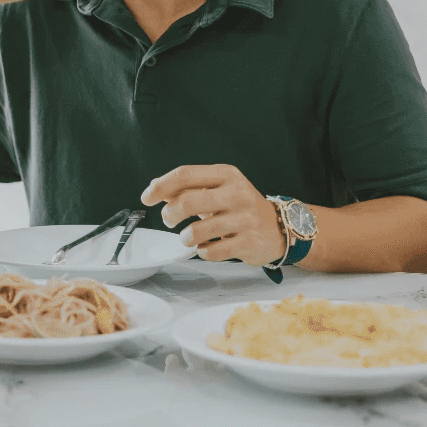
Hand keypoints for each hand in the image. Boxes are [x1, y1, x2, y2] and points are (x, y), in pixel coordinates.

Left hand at [140, 165, 285, 266]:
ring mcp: (245, 219)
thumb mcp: (218, 189)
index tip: (147, 197)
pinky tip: (207, 247)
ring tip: (189, 237)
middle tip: (168, 220)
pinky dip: (202, 252)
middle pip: (188, 201)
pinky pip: (211, 251)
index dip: (161, 186)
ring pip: (197, 231)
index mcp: (226, 175)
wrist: (279, 228)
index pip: (185, 174)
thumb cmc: (240, 207)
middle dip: (170, 214)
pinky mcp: (249, 242)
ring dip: (185, 237)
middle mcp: (237, 193)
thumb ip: (188, 188)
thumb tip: (154, 189)